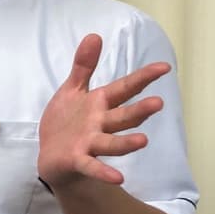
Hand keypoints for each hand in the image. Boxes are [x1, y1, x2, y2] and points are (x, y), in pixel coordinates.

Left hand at [37, 33, 167, 188]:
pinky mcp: (77, 159)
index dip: (143, 78)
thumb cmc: (67, 122)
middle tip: (158, 103)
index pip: (125, 88)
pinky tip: (118, 178)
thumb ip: (84, 66)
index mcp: (100, 104)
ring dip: (126, 143)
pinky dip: (103, 171)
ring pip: (111, 141)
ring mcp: (90, 143)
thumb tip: (95, 35)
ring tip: (143, 141)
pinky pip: (91, 165)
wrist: (50, 155)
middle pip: (122, 116)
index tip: (164, 67)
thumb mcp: (73, 89)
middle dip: (139, 111)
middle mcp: (100, 124)